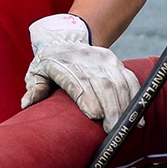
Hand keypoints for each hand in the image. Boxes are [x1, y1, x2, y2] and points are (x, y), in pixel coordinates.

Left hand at [21, 13, 139, 130]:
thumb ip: (34, 88)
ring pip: (118, 82)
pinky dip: (134, 97)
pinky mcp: (115, 62)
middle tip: (113, 129)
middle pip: (103, 84)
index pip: (79, 81)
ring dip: (125, 105)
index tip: (95, 116)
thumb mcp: (36, 72)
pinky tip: (137, 115)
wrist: (65, 38)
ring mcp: (104, 60)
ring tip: (128, 125)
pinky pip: (128, 79)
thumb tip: (28, 104)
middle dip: (111, 108)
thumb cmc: (49, 63)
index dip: (88, 98)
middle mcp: (87, 60)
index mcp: (65, 64)